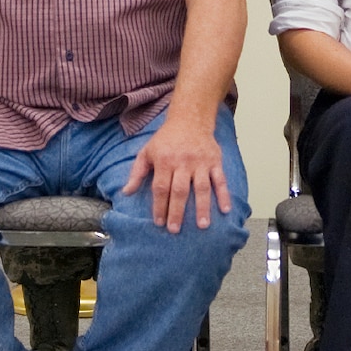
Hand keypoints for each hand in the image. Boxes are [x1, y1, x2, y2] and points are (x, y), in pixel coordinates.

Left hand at [124, 115, 232, 232]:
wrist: (190, 120)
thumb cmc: (166, 139)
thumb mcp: (147, 152)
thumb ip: (137, 173)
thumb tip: (125, 193)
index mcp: (165, 161)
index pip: (161, 187)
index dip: (159, 206)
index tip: (159, 222)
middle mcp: (183, 162)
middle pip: (180, 190)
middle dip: (177, 211)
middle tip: (175, 230)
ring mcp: (200, 162)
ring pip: (201, 187)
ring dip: (202, 207)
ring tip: (202, 226)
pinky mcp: (215, 161)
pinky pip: (220, 180)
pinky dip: (224, 195)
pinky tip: (225, 210)